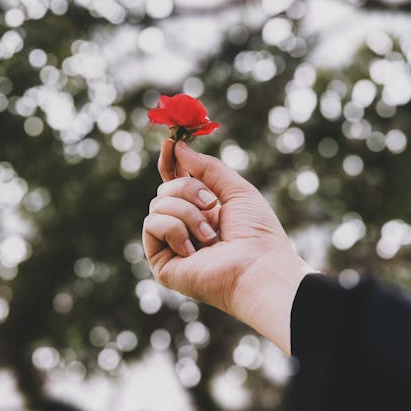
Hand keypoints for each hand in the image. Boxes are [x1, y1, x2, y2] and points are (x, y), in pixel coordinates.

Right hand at [142, 139, 314, 353]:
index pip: (175, 181)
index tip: (169, 142)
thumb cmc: (256, 232)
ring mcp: (172, 245)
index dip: (170, 162)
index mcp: (203, 211)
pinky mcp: (162, 262)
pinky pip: (152, 225)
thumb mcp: (235, 189)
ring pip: (157, 205)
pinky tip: (194, 250)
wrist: (258, 267)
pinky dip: (174, 229)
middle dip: (188, 189)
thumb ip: (206, 167)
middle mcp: (185, 227)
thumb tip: (177, 147)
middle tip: (212, 204)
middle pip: (165, 189)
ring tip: (210, 235)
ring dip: (187, 213)